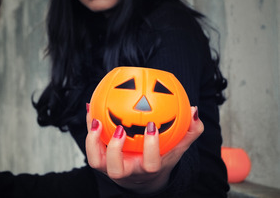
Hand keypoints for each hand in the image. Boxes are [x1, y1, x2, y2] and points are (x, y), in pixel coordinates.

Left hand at [85, 106, 202, 193]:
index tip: (152, 126)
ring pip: (96, 161)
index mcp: (147, 169)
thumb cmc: (161, 157)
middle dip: (116, 150)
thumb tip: (194, 110)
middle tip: (120, 128)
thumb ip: (189, 131)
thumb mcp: (176, 147)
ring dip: (94, 141)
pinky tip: (91, 107)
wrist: (142, 176)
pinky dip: (89, 127)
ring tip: (97, 119)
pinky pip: (90, 145)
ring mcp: (110, 167)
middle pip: (117, 170)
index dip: (150, 147)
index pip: (150, 164)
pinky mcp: (99, 159)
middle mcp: (127, 171)